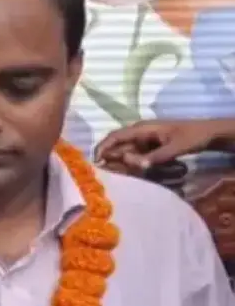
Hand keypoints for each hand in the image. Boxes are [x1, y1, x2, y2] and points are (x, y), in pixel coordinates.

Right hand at [95, 119, 234, 171]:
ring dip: (120, 164)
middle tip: (105, 175)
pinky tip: (130, 174)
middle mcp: (139, 134)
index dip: (102, 148)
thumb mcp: (175, 147)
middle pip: (117, 147)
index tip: (95, 162)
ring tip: (116, 177)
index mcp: (142, 128)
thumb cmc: (192, 136)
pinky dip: (131, 165)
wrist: (209, 134)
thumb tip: (136, 166)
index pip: (115, 136)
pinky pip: (135, 158)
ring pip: (125, 153)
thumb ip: (155, 157)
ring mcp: (144, 142)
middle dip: (110, 160)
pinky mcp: (149, 149)